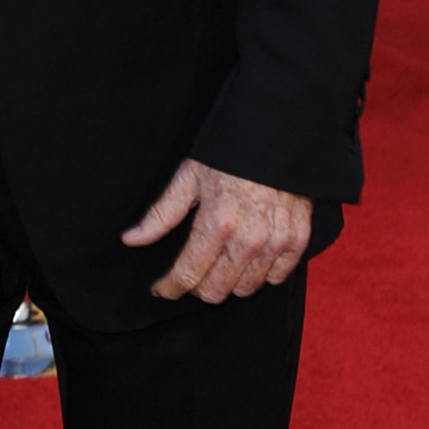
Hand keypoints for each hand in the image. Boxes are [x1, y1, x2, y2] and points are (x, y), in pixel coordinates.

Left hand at [122, 157, 312, 302]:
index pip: (188, 275)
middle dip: (197, 288)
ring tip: (219, 264)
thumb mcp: (187, 179)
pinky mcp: (297, 241)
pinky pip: (276, 278)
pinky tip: (248, 259)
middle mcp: (247, 239)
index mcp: (216, 223)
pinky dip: (260, 274)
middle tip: (190, 274)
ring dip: (228, 283)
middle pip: (216, 291)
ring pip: (246, 289)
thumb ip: (160, 215)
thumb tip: (131, 239)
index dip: (170, 287)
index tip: (161, 289)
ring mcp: (275, 243)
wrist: (275, 137)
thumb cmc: (227, 156)